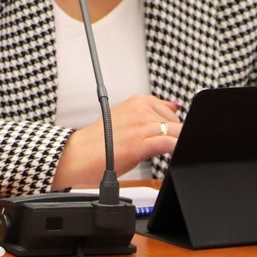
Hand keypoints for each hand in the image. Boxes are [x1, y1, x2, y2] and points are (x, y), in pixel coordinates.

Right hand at [53, 93, 181, 189]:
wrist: (79, 154)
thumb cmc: (99, 140)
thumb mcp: (125, 116)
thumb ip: (150, 111)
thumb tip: (174, 108)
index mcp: (139, 101)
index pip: (172, 112)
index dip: (172, 129)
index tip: (167, 138)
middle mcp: (142, 110)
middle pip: (177, 124)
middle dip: (174, 138)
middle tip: (158, 149)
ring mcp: (142, 125)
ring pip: (177, 133)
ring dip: (175, 144)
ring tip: (160, 155)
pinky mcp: (140, 143)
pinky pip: (169, 143)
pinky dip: (175, 149)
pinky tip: (170, 154)